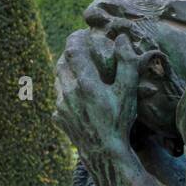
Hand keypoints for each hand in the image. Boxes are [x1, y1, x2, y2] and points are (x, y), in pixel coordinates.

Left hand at [54, 30, 141, 164]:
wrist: (104, 152)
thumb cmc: (119, 121)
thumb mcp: (128, 91)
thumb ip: (127, 62)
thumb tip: (121, 38)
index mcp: (85, 81)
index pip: (73, 50)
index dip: (76, 38)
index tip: (81, 33)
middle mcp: (68, 91)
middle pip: (61, 63)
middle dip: (69, 53)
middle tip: (80, 48)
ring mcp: (61, 105)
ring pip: (58, 80)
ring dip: (66, 71)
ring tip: (78, 69)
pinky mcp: (59, 118)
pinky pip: (59, 98)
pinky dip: (66, 90)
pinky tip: (77, 95)